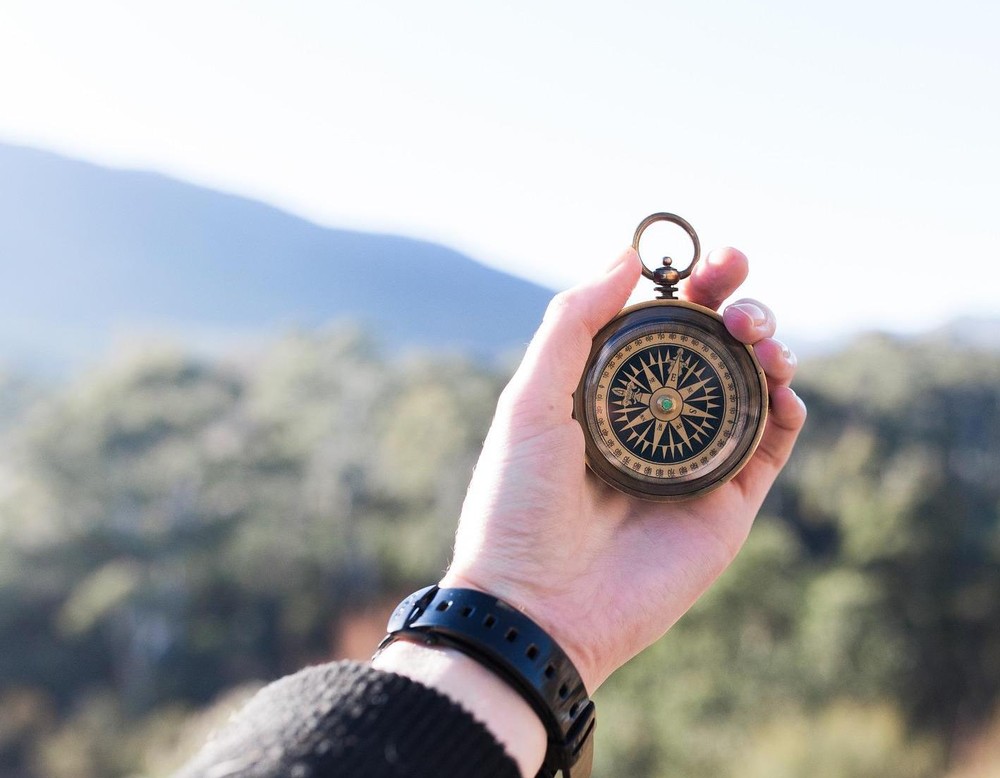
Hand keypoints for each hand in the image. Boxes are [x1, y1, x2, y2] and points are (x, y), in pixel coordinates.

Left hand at [440, 246, 806, 692]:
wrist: (537, 606)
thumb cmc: (519, 503)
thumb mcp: (531, 400)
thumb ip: (574, 323)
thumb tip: (627, 254)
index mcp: (606, 392)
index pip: (660, 324)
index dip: (690, 285)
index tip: (709, 257)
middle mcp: (653, 421)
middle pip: (713, 347)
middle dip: (736, 305)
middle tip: (738, 292)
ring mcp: (693, 461)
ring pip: (750, 387)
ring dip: (766, 347)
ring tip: (758, 337)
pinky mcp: (726, 504)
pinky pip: (771, 445)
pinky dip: (787, 407)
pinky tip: (780, 385)